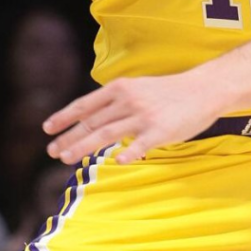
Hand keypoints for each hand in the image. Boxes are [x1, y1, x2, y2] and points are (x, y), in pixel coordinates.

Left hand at [43, 73, 223, 165]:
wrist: (202, 89)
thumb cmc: (168, 92)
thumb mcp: (138, 88)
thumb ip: (116, 102)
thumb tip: (92, 118)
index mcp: (120, 89)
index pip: (86, 104)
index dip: (65, 116)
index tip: (47, 129)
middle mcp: (128, 101)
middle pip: (92, 121)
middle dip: (69, 137)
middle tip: (52, 151)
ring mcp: (143, 116)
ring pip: (107, 133)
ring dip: (84, 146)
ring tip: (66, 158)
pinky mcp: (160, 131)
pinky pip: (140, 144)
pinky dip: (128, 153)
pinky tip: (116, 162)